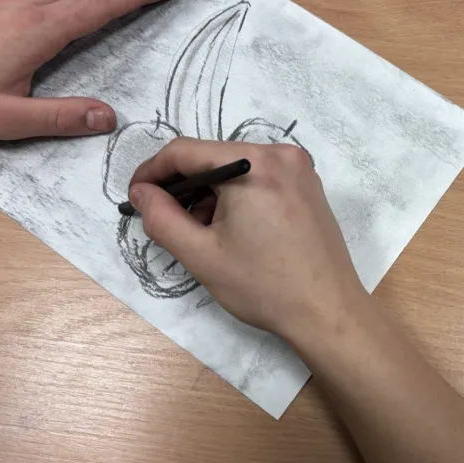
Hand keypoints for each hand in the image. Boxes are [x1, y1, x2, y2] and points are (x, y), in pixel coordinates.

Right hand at [127, 138, 369, 344]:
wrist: (328, 312)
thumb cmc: (266, 286)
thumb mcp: (202, 255)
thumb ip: (162, 218)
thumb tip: (141, 193)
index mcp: (254, 164)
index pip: (185, 151)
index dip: (152, 171)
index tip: (135, 197)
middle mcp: (280, 155)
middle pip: (212, 157)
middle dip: (183, 186)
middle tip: (165, 221)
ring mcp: (299, 169)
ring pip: (235, 169)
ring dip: (210, 193)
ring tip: (200, 233)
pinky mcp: (308, 186)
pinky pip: (259, 179)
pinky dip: (237, 197)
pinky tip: (230, 230)